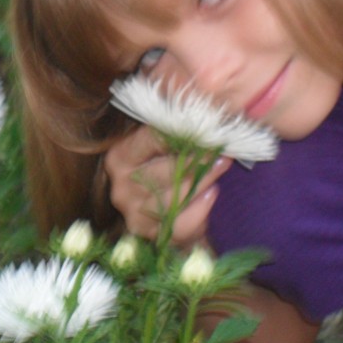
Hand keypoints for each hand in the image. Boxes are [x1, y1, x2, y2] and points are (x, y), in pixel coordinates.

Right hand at [104, 124, 232, 246]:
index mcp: (120, 156)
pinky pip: (180, 224)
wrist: (158, 207)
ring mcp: (134, 213)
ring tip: (222, 165)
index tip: (206, 126)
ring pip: (176, 197)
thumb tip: (200, 108)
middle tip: (221, 148)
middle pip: (166, 171)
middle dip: (198, 159)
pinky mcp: (150, 234)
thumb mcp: (158, 143)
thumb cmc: (160, 165)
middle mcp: (121, 187)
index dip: (182, 132)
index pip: (152, 140)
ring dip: (204, 180)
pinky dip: (200, 210)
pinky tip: (212, 195)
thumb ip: (171, 128)